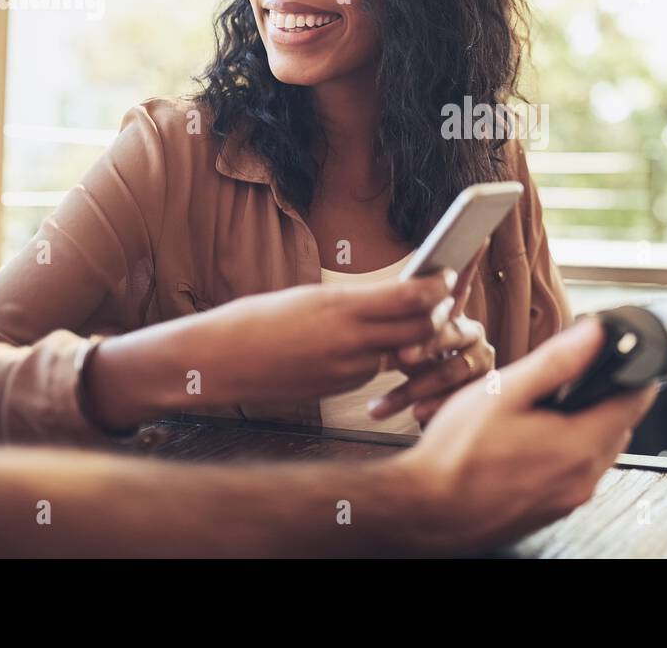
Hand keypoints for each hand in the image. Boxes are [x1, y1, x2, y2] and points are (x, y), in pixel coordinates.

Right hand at [88, 269, 458, 429]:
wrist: (217, 363)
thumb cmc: (255, 320)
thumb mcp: (307, 297)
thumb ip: (352, 302)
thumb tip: (390, 298)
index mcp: (341, 307)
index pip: (411, 298)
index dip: (437, 288)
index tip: (449, 275)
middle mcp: (349, 341)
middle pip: (418, 330)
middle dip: (435, 316)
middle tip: (444, 299)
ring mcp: (345, 371)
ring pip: (399, 353)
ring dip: (413, 338)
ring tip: (420, 318)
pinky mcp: (338, 389)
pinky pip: (373, 370)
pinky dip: (383, 356)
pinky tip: (380, 345)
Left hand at [367, 242, 492, 422]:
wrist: (425, 409)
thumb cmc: (408, 366)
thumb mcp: (397, 341)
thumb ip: (401, 318)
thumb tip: (391, 292)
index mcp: (451, 313)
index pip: (460, 283)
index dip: (470, 262)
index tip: (477, 237)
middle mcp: (472, 331)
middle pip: (451, 330)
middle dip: (426, 343)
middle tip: (400, 355)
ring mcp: (481, 358)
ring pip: (455, 367)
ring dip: (419, 385)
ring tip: (385, 403)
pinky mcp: (483, 386)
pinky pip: (461, 394)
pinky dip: (434, 405)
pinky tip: (415, 414)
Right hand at [386, 316, 658, 555]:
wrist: (424, 511)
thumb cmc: (455, 456)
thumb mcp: (504, 392)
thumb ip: (556, 362)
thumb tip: (595, 335)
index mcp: (579, 445)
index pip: (636, 402)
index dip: (633, 372)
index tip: (620, 355)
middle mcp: (583, 479)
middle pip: (619, 426)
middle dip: (604, 397)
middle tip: (571, 377)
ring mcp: (569, 500)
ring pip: (598, 452)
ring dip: (585, 426)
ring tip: (545, 409)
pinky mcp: (552, 511)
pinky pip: (577, 473)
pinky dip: (567, 452)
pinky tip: (530, 442)